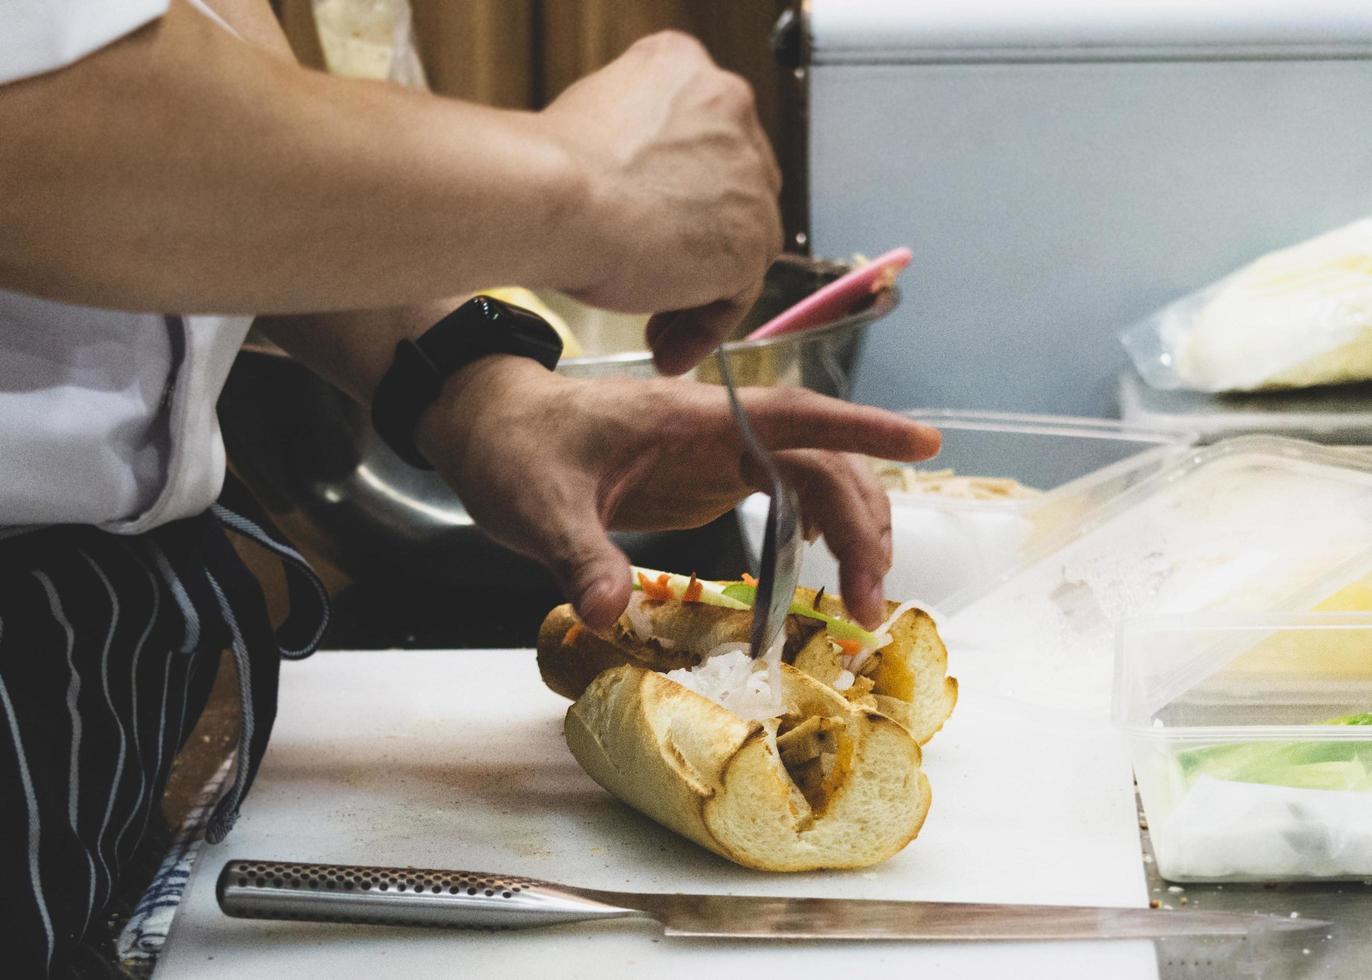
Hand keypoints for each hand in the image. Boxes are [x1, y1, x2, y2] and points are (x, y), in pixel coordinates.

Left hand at [415, 357, 940, 630]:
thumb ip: (576, 555)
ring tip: (862, 598)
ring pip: (811, 475)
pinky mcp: (707, 475)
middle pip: (820, 460)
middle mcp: (717, 430)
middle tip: (871, 604)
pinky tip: (818, 562)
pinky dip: (814, 526)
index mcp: (689, 419)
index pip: (795, 416)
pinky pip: (783, 492)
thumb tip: (607, 613)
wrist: (490, 425)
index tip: (925, 444)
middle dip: (861, 522)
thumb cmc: (514, 447)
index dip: (864, 428)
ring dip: (848, 528)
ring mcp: (716, 451)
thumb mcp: (536, 506)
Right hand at [540, 32, 782, 374]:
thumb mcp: (589, 128)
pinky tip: (668, 348)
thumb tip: (631, 192)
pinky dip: (702, 327)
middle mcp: (728, 108)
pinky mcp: (751, 238)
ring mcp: (748, 175)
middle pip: (730, 190)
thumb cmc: (547, 171)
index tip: (650, 227)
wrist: (553, 199)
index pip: (701, 138)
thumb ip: (630, 149)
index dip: (678, 193)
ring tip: (659, 332)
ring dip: (697, 294)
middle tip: (657, 284)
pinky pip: (735, 294)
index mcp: (684, 68)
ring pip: (736, 243)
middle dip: (695, 244)